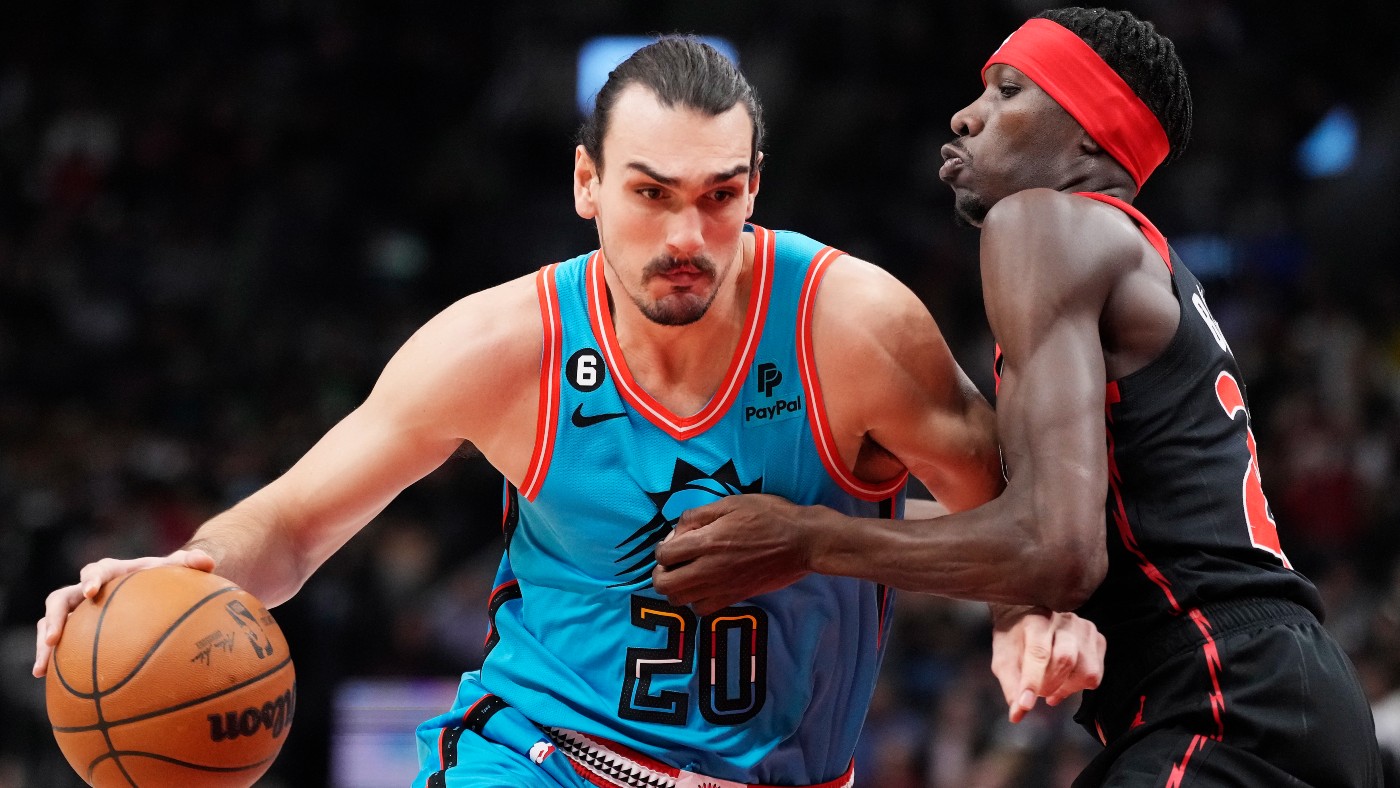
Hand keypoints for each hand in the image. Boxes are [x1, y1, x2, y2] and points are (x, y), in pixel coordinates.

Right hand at [33, 549, 214, 677]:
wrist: (154, 590)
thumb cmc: (165, 579)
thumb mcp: (177, 570)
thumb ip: (191, 562)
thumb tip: (208, 561)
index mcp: (112, 572)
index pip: (97, 570)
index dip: (92, 578)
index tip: (93, 590)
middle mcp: (88, 591)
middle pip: (61, 599)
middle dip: (54, 617)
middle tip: (54, 638)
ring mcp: (78, 612)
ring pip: (50, 624)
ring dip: (43, 644)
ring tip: (41, 668)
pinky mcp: (75, 632)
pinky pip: (59, 647)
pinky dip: (53, 661)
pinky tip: (48, 683)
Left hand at [652, 494, 836, 615]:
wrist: (803, 542)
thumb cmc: (769, 516)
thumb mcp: (731, 503)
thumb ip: (698, 515)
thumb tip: (677, 530)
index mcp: (707, 542)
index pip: (664, 555)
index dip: (662, 547)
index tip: (674, 541)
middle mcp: (709, 569)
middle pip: (665, 585)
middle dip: (661, 573)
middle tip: (673, 562)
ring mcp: (722, 587)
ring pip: (681, 601)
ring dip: (677, 588)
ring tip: (687, 574)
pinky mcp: (735, 598)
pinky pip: (703, 610)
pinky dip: (697, 601)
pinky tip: (705, 586)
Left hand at [990, 606, 1104, 722]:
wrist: (1027, 614)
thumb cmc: (1014, 638)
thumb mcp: (1004, 659)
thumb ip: (1011, 685)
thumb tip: (1017, 714)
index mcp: (1035, 621)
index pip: (1038, 653)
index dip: (1032, 682)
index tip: (1025, 705)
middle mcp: (1063, 621)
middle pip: (1066, 660)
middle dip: (1051, 685)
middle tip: (1040, 693)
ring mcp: (1084, 628)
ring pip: (1087, 670)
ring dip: (1067, 687)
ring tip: (1051, 685)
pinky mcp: (1097, 639)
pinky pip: (1095, 673)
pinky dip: (1079, 684)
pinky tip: (1064, 681)